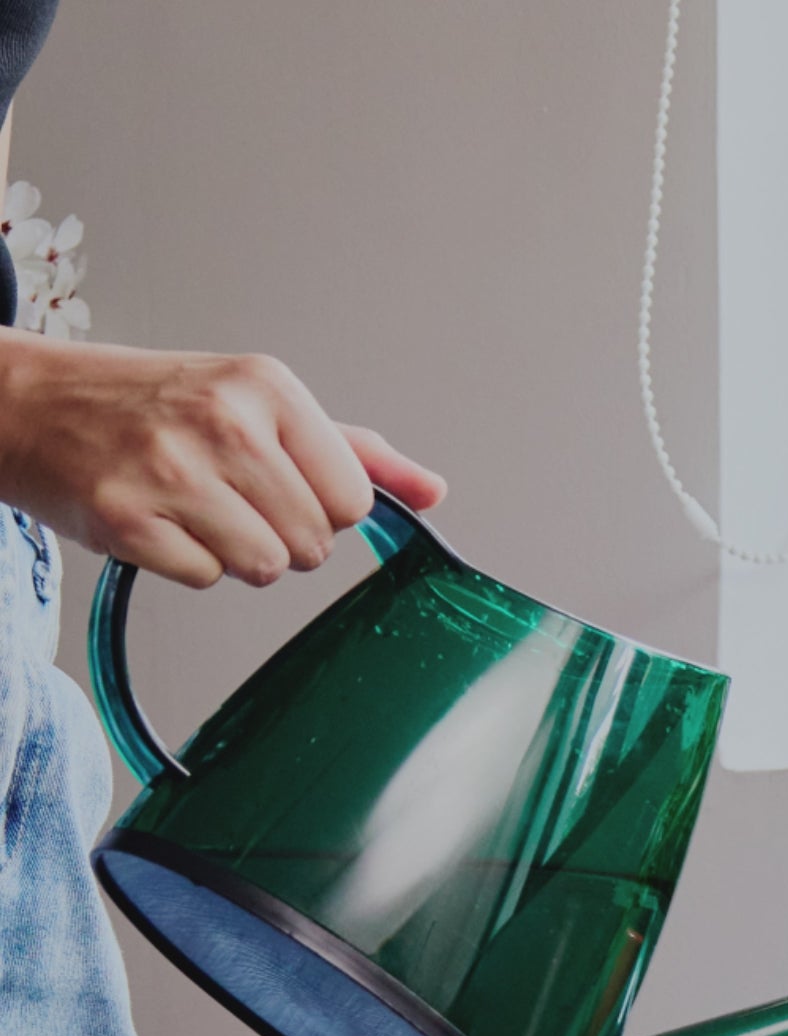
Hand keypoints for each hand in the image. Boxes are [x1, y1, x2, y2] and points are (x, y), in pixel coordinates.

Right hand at [0, 333, 445, 588]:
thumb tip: (432, 492)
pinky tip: (157, 520)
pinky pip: (205, 580)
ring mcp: (172, 471)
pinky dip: (185, 563)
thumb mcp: (260, 405)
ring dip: (235, 554)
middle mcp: (222, 421)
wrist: (35, 404)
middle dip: (278, 534)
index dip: (321, 508)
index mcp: (265, 386)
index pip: (353, 500)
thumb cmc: (154, 405)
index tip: (277, 482)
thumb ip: (353, 451)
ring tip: (194, 508)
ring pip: (265, 568)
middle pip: (314, 544)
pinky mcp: (129, 521)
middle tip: (226, 496)